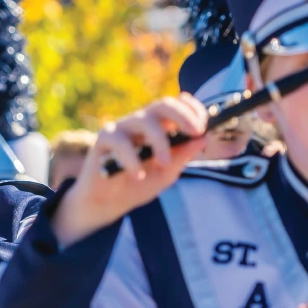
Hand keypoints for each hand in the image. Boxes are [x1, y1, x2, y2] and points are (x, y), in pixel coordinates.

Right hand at [52, 93, 207, 246]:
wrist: (108, 203)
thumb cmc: (138, 184)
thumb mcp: (166, 173)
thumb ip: (182, 156)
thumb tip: (203, 139)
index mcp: (159, 127)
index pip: (178, 106)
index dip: (193, 110)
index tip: (203, 128)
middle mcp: (141, 122)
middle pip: (163, 104)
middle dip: (183, 115)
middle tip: (195, 131)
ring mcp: (122, 127)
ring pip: (145, 121)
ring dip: (160, 141)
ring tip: (163, 163)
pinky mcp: (104, 138)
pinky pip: (121, 142)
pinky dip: (133, 159)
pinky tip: (137, 175)